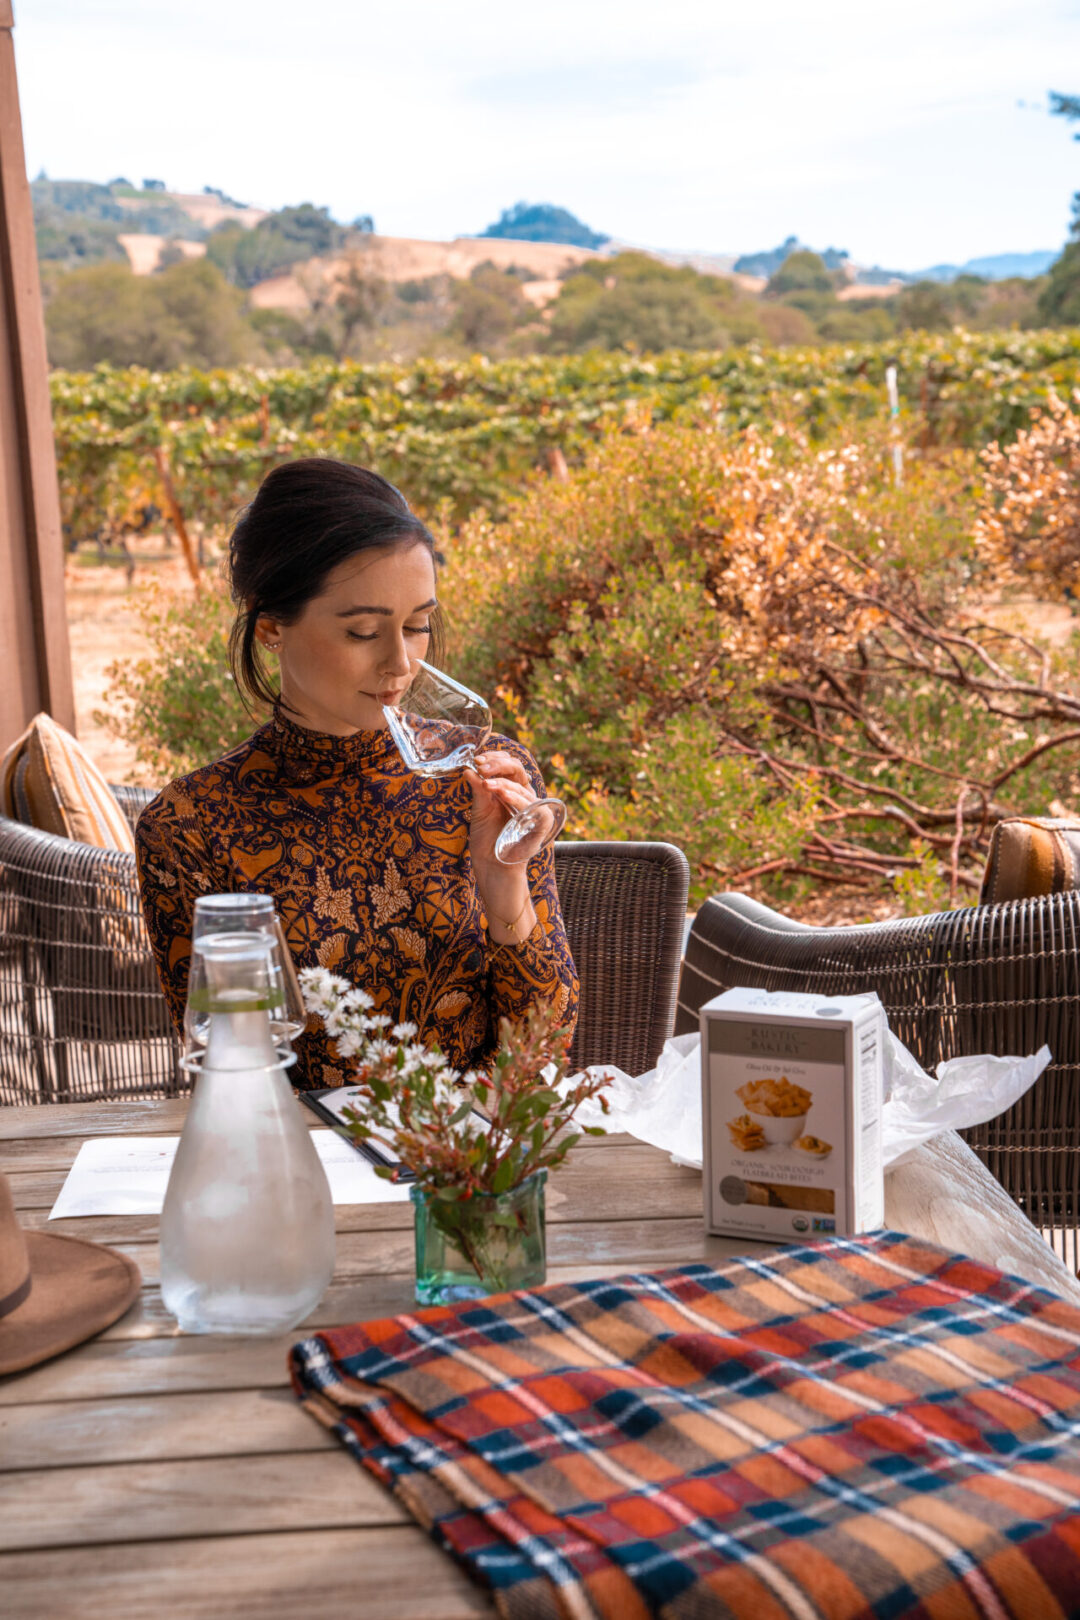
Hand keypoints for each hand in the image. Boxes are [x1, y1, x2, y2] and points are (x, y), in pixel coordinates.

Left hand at [464, 750, 538, 940]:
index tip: (477, 758)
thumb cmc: (487, 843)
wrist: (492, 871)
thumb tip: (469, 768)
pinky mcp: (540, 828)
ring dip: (505, 782)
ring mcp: (534, 812)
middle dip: (499, 765)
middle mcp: (525, 798)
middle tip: (481, 765)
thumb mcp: (478, 812)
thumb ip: (478, 791)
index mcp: (511, 791)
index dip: (495, 758)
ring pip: (525, 788)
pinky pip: (535, 810)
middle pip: (519, 771)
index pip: (509, 765)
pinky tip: (503, 796)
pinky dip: (519, 801)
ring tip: (487, 783)